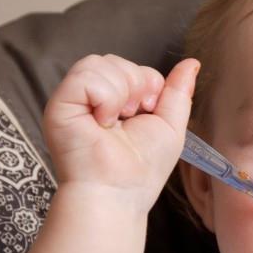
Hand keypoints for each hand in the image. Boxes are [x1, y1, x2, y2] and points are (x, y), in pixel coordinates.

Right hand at [43, 55, 199, 211]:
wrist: (119, 193)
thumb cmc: (142, 169)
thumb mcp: (170, 125)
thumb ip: (179, 92)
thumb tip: (192, 63)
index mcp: (111, 100)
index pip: (129, 66)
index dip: (147, 82)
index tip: (147, 111)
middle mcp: (89, 98)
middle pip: (114, 60)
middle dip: (136, 84)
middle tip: (132, 118)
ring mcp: (72, 100)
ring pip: (99, 63)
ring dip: (121, 92)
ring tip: (117, 122)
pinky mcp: (59, 105)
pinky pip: (86, 76)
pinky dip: (106, 98)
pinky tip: (103, 122)